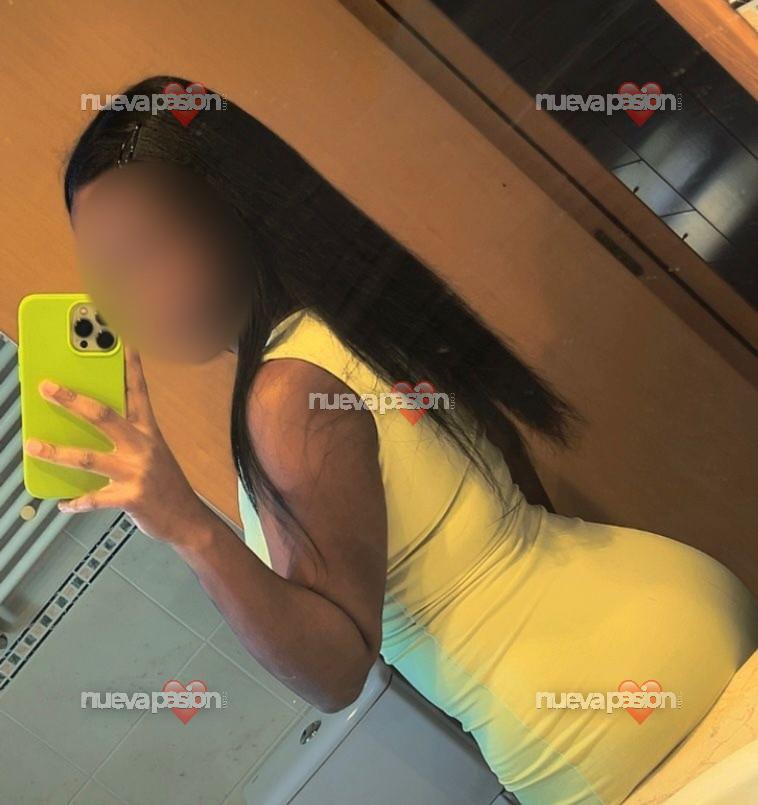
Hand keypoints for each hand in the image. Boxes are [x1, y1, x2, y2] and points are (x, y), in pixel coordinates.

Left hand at [24, 346, 209, 544]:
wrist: (187, 519)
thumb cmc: (165, 484)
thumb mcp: (151, 454)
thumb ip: (124, 439)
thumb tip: (84, 430)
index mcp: (148, 431)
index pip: (137, 391)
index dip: (130, 365)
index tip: (122, 340)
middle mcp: (142, 446)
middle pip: (103, 416)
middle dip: (72, 400)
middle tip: (46, 387)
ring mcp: (137, 471)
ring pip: (89, 458)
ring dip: (57, 452)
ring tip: (33, 446)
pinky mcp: (131, 497)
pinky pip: (95, 498)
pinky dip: (76, 502)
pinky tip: (63, 503)